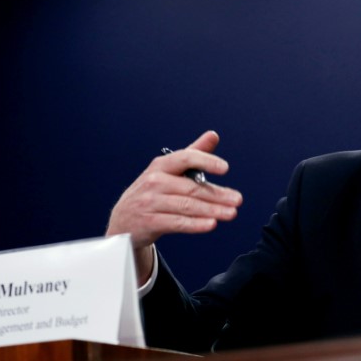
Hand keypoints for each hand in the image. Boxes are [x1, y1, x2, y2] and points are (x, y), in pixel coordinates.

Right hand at [105, 130, 242, 282]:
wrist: (123, 220)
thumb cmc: (151, 192)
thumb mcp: (168, 170)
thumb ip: (193, 154)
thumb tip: (213, 135)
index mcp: (161, 165)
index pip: (185, 158)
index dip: (206, 161)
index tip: (225, 168)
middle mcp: (154, 182)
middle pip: (191, 188)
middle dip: (217, 194)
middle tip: (237, 199)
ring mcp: (150, 202)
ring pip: (187, 206)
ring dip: (212, 210)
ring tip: (230, 213)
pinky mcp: (149, 222)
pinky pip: (177, 222)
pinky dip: (195, 224)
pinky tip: (211, 224)